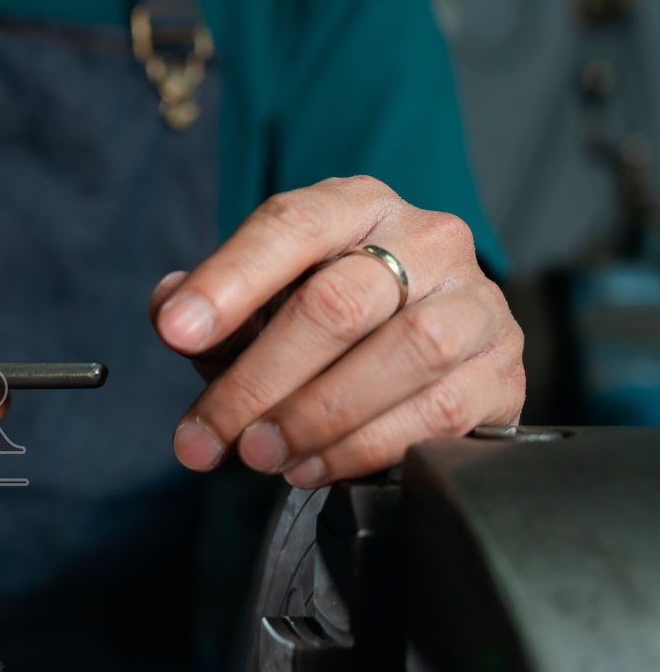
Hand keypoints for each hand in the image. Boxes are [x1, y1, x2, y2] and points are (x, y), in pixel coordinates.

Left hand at [149, 176, 524, 487]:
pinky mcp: (502, 370)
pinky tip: (313, 465)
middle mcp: (428, 240)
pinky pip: (440, 411)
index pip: (292, 224)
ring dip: (315, 417)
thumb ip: (209, 312)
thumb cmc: (329, 327)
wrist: (426, 360)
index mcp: (357, 205)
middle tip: (209, 434)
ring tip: (260, 454)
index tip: (176, 331)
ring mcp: (475, 303)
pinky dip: (365, 448)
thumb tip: (170, 310)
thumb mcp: (259, 307)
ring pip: (402, 354)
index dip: (229, 280)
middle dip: (260, 379)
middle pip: (340, 302)